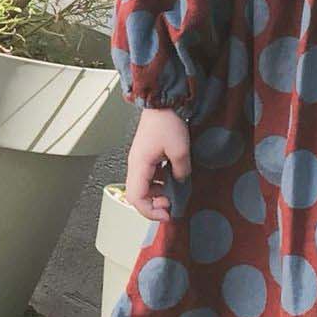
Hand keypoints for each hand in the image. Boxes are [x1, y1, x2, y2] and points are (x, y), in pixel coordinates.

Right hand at [125, 105, 190, 221]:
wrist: (162, 102)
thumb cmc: (166, 122)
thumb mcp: (180, 150)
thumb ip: (181, 171)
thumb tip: (180, 181)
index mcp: (139, 165)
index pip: (136, 198)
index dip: (150, 211)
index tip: (166, 213)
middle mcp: (135, 165)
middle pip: (136, 195)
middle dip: (153, 205)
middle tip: (170, 205)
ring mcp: (139, 160)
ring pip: (142, 187)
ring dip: (156, 194)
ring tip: (172, 193)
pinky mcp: (145, 156)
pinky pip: (148, 177)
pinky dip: (158, 184)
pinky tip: (171, 180)